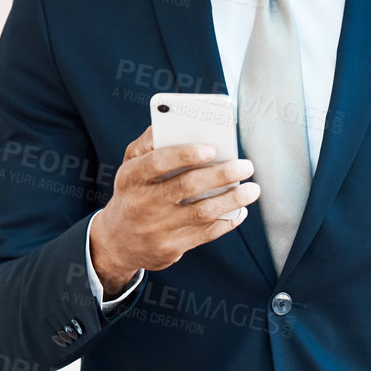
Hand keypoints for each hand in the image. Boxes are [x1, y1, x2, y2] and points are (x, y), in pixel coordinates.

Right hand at [89, 126, 259, 294]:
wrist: (118, 242)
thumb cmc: (133, 192)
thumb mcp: (130, 166)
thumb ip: (149, 143)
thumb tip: (176, 122)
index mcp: (131, 178)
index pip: (157, 162)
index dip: (184, 154)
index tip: (212, 148)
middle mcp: (141, 204)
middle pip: (186, 187)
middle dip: (221, 175)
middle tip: (246, 166)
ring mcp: (156, 230)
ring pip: (201, 213)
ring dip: (232, 200)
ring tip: (252, 189)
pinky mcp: (170, 249)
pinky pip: (205, 234)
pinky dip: (227, 221)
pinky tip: (240, 210)